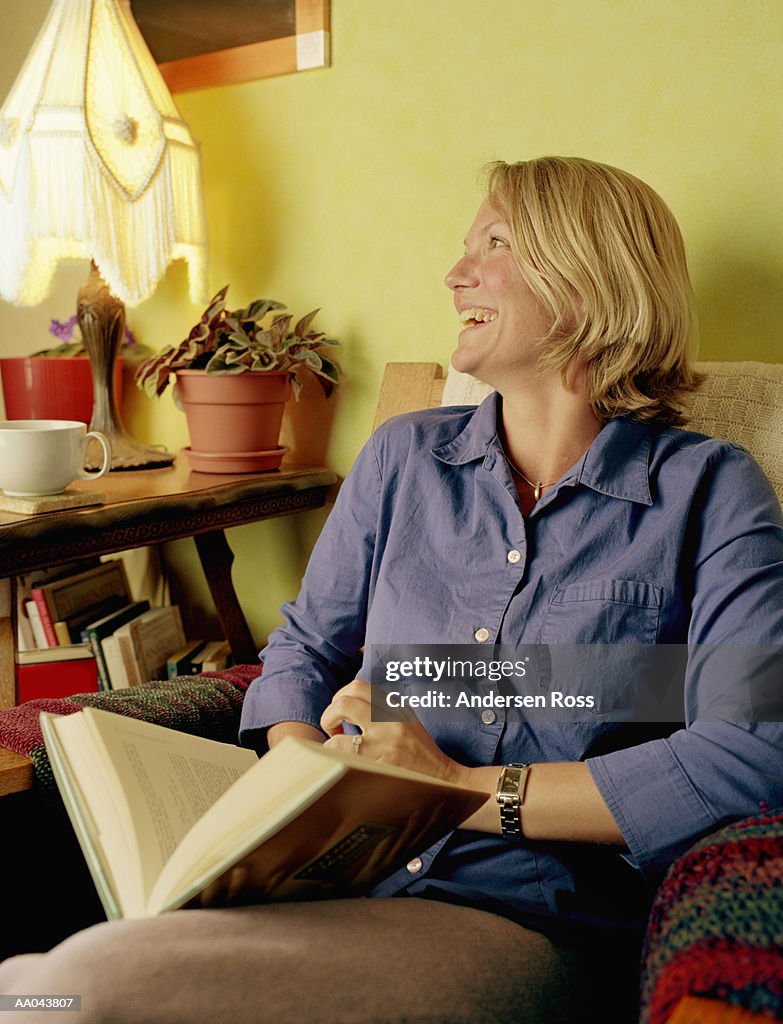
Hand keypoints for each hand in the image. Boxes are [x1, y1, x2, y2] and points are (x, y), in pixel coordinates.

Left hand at [320, 679, 467, 785]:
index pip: (358, 687)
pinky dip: (337, 764)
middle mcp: (389, 723)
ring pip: (336, 739)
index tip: (341, 712)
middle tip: (333, 730)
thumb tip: (349, 705)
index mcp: (395, 708)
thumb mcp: (406, 721)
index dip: (340, 697)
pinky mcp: (379, 770)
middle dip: (328, 716)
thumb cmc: (422, 753)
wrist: (445, 780)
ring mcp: (383, 748)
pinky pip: (345, 764)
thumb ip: (382, 710)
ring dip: (330, 745)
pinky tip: (343, 767)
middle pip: (343, 704)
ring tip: (337, 752)